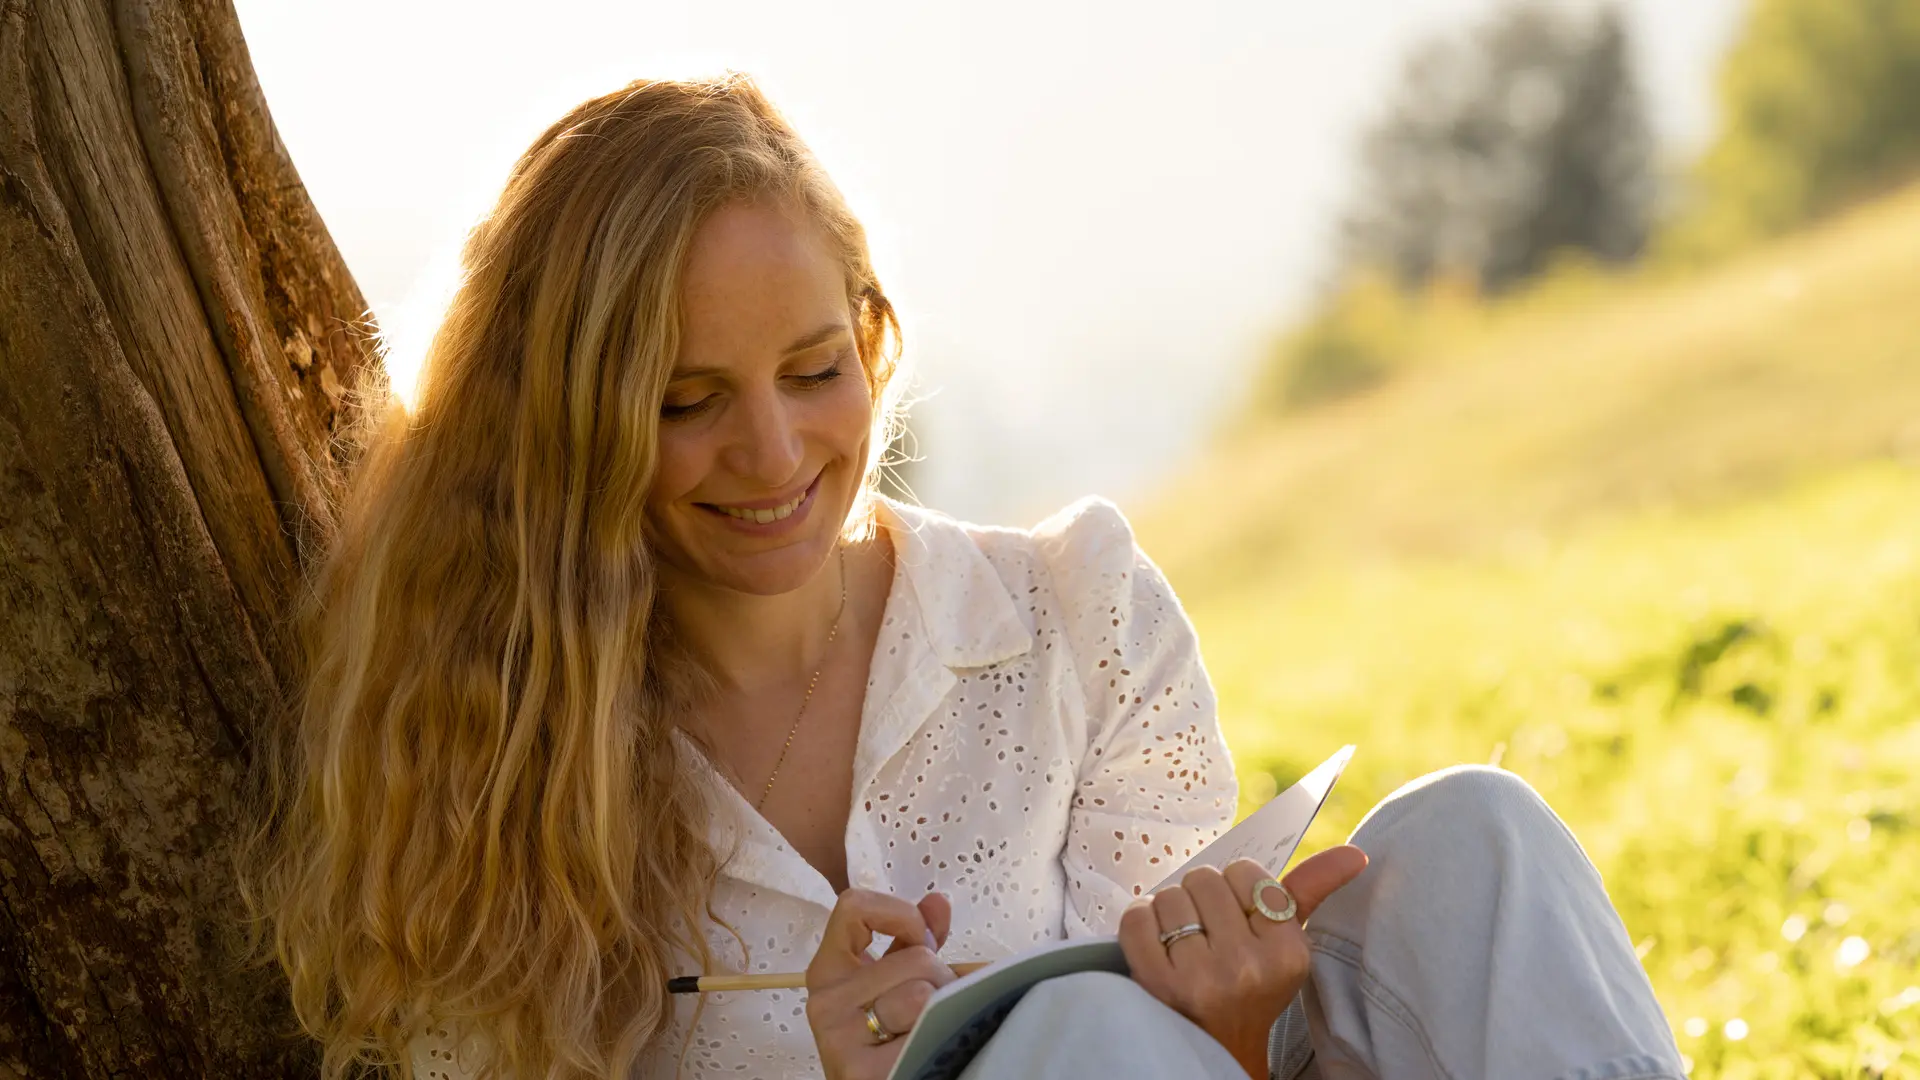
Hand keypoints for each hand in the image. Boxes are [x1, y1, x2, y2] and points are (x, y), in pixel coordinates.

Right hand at [805, 889, 956, 1079]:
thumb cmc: (885, 1040)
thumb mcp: (894, 984)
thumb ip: (913, 941)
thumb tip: (937, 902)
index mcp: (828, 971)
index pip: (853, 906)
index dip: (900, 913)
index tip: (921, 938)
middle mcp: (824, 1000)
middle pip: (915, 957)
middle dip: (941, 978)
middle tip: (933, 1006)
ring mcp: (838, 1036)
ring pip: (923, 994)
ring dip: (943, 1011)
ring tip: (929, 1030)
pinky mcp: (861, 1071)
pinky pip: (926, 1031)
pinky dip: (939, 1039)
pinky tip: (923, 1051)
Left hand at [1118, 847, 1368, 1079]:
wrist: (1218, 1051)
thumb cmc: (1251, 984)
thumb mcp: (1286, 943)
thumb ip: (1311, 890)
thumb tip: (1355, 853)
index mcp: (1288, 952)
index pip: (1247, 873)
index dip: (1235, 888)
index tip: (1238, 916)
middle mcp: (1248, 966)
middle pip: (1204, 880)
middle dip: (1200, 897)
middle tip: (1207, 931)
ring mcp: (1201, 977)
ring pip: (1170, 897)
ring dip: (1169, 912)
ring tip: (1182, 941)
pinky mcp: (1157, 984)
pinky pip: (1137, 918)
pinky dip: (1141, 923)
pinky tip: (1156, 945)